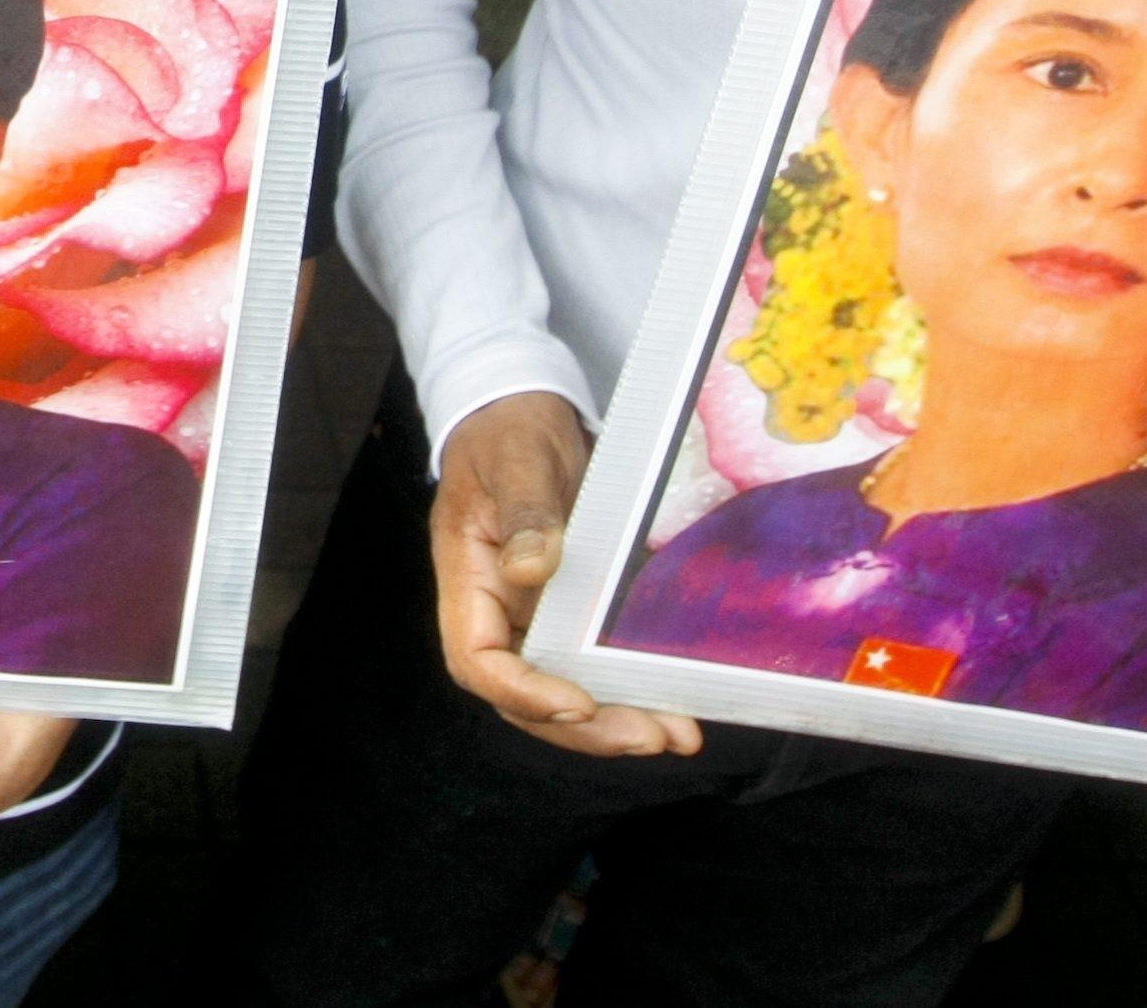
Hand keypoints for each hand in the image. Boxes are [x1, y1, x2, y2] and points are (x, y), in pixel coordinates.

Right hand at [430, 390, 698, 758]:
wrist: (523, 410)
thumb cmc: (509, 428)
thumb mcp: (517, 456)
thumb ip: (524, 510)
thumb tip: (531, 568)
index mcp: (467, 577)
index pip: (478, 660)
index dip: (524, 692)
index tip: (579, 702)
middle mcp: (496, 609)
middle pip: (524, 697)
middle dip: (586, 727)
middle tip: (653, 736)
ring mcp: (532, 615)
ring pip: (562, 691)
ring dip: (616, 723)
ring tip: (679, 735)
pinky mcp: (568, 611)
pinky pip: (591, 665)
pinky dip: (630, 691)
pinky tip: (675, 704)